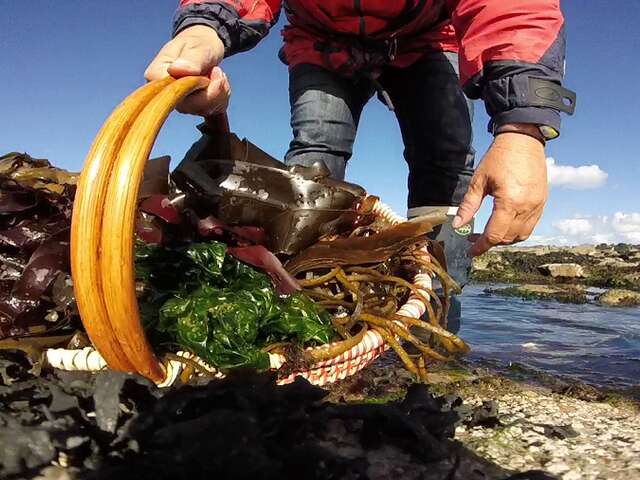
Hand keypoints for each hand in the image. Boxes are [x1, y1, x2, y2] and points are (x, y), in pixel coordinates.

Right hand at [144, 25, 230, 115]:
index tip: (212, 71)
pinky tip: (218, 83)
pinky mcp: (193, 107)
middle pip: (189, 106)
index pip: (174, 94)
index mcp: (156, 75)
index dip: (197, 87)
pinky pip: (211, 111)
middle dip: (212, 92)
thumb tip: (176, 70)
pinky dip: (221, 98)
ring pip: (202, 110)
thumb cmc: (197, 42)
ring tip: (218, 73)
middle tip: (218, 71)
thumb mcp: (198, 47)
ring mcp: (179, 102)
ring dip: (218, 94)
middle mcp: (164, 93)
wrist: (203, 46)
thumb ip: (191, 59)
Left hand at [452, 126, 547, 256]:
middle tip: (473, 238)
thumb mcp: (478, 181)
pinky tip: (504, 225)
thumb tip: (457, 225)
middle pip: (508, 237)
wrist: (523, 140)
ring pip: (521, 235)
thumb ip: (468, 206)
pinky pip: (531, 225)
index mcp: (509, 203)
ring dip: (504, 239)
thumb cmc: (499, 158)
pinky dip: (517, 231)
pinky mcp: (542, 201)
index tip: (470, 251)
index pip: (494, 234)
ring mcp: (538, 205)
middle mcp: (527, 207)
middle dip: (490, 242)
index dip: (481, 246)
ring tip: (488, 234)